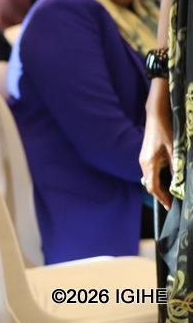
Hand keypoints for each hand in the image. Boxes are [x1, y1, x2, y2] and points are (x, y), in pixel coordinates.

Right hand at [140, 84, 173, 209]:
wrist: (155, 115)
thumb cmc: (165, 131)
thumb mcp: (174, 150)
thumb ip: (176, 167)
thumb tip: (179, 183)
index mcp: (149, 163)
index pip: (153, 187)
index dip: (162, 199)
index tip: (170, 207)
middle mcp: (143, 163)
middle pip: (150, 185)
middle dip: (161, 195)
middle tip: (173, 203)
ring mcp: (143, 159)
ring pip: (150, 179)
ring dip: (160, 187)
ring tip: (172, 194)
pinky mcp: (146, 156)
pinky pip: (150, 172)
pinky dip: (158, 179)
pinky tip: (168, 180)